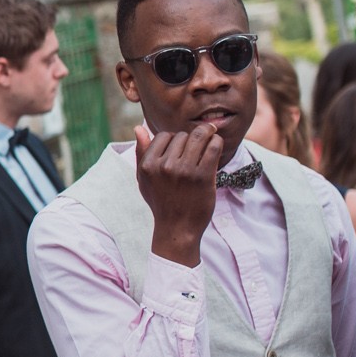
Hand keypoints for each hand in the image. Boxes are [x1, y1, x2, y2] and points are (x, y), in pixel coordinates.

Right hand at [134, 123, 220, 266]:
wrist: (177, 228)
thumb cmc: (161, 202)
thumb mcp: (143, 179)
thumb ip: (140, 153)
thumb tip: (138, 128)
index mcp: (148, 165)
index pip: (163, 135)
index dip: (173, 140)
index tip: (181, 149)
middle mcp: (164, 166)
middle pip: (182, 136)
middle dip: (190, 139)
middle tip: (196, 148)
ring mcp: (184, 171)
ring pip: (199, 137)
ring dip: (207, 135)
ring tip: (210, 138)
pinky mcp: (203, 176)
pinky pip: (213, 147)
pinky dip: (217, 143)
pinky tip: (215, 147)